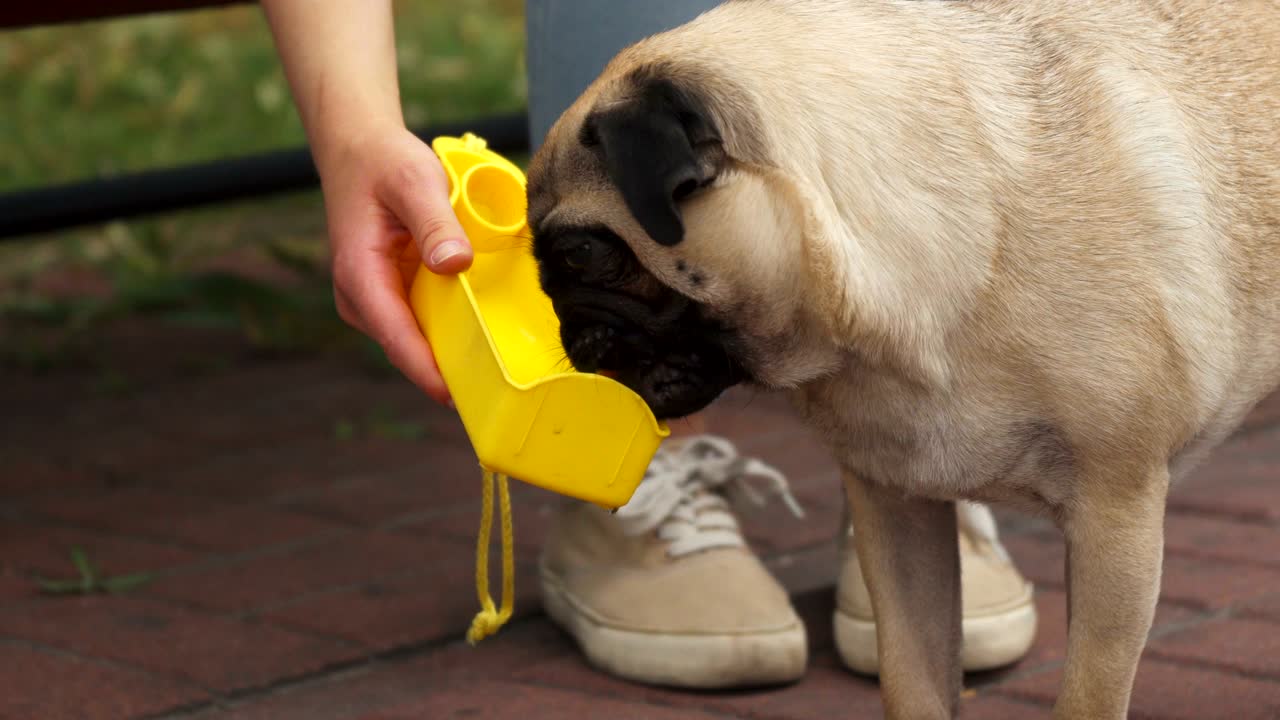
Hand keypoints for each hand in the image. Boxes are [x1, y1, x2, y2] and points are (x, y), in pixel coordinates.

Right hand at [320, 123, 473, 404]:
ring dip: (450, 351)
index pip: (397, 338)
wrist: (359, 150)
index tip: (461, 397)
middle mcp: (361, 297)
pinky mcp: (389, 295)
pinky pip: (420, 322)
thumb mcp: (415, 181)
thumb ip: (435, 223)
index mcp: (360, 276)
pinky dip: (447, 329)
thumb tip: (454, 265)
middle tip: (497, 391)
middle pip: (407, 349)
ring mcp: (373, 300)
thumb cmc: (384, 164)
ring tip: (497, 368)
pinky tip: (481, 332)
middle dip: (447, 371)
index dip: (429, 372)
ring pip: (415, 339)